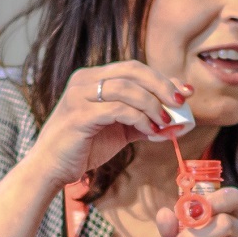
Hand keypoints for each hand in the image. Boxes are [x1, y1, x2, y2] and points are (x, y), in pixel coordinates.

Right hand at [27, 62, 191, 188]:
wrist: (52, 168)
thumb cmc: (84, 148)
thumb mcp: (119, 131)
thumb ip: (144, 122)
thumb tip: (176, 122)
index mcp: (93, 77)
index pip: (134, 68)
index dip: (162, 78)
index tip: (185, 92)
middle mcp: (84, 79)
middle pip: (132, 70)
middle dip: (161, 85)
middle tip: (179, 103)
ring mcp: (79, 95)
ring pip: (126, 88)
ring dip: (152, 104)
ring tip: (165, 122)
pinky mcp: (79, 115)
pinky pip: (118, 109)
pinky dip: (140, 118)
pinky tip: (150, 130)